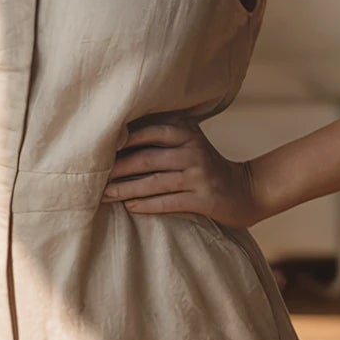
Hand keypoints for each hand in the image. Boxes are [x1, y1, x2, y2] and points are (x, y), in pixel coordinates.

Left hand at [101, 116, 263, 228]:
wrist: (246, 190)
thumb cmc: (204, 164)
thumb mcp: (189, 143)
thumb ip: (161, 136)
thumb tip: (117, 136)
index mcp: (186, 133)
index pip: (148, 132)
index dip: (121, 141)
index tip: (96, 150)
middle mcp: (192, 151)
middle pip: (146, 159)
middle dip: (116, 170)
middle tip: (92, 178)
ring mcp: (199, 176)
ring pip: (153, 183)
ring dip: (125, 190)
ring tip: (104, 196)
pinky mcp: (204, 199)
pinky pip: (168, 202)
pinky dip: (146, 205)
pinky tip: (130, 207)